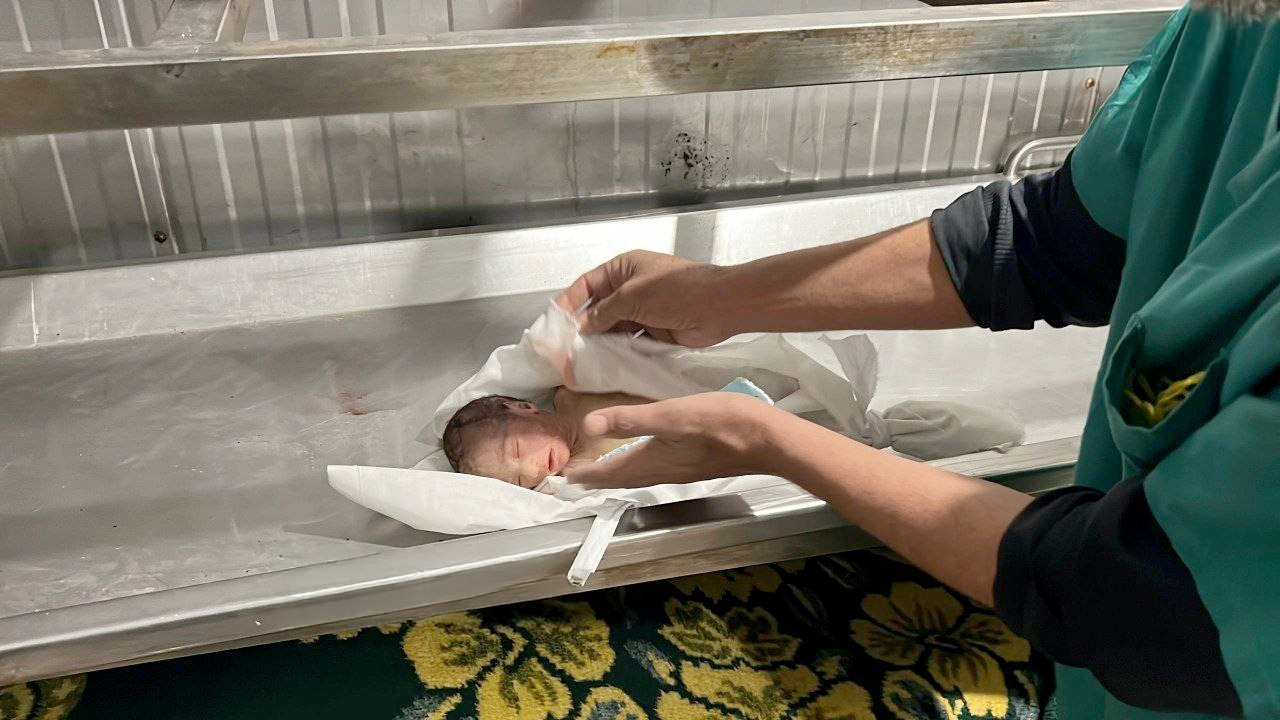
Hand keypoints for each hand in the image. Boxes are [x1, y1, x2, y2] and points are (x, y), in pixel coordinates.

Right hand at [555, 250, 732, 347]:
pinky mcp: (654, 331)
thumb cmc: (677, 290)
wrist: (718, 306)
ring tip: (580, 360)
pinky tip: (604, 365)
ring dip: (599, 342)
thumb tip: (580, 326)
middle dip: (582, 327)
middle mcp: (631, 288)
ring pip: (613, 328)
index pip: (587, 284)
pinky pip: (629, 342)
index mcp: (624, 268)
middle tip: (563, 347)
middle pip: (598, 308)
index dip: (569, 302)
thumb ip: (603, 312)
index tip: (554, 322)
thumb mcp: (632, 297)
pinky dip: (618, 352)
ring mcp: (643, 310)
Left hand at [565, 393, 782, 488]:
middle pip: (622, 479)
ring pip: (640, 477)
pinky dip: (639, 468)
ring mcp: (682, 471)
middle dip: (598, 480)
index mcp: (653, 460)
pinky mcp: (696, 465)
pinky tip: (646, 459)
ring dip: (618, 476)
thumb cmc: (723, 423)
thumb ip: (631, 419)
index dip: (587, 475)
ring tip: (603, 472)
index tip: (564, 479)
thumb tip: (588, 425)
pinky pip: (656, 471)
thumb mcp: (673, 415)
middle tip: (577, 480)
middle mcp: (663, 472)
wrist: (768, 441)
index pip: (610, 472)